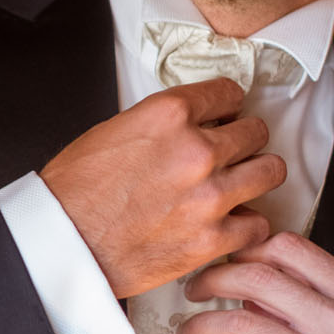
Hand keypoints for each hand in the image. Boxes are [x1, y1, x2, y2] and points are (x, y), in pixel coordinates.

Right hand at [39, 77, 284, 297]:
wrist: (63, 240)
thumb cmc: (75, 190)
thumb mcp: (114, 130)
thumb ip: (161, 125)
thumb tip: (189, 127)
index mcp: (168, 115)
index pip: (228, 93)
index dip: (226, 104)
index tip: (226, 114)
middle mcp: (196, 151)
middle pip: (256, 131)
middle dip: (243, 139)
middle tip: (232, 150)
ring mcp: (209, 197)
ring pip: (270, 172)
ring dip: (256, 175)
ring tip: (241, 182)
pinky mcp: (212, 239)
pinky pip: (259, 224)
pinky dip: (247, 223)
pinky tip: (231, 221)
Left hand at [176, 232, 333, 333]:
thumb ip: (323, 298)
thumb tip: (261, 284)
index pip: (290, 250)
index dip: (247, 250)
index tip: (227, 259)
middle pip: (256, 279)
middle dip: (212, 280)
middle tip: (195, 289)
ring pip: (239, 326)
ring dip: (200, 326)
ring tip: (187, 333)